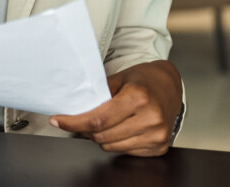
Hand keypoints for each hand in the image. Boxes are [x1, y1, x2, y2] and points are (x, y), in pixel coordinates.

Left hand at [50, 60, 182, 155]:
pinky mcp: (159, 147)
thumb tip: (75, 108)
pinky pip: (126, 151)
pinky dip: (115, 142)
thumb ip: (98, 94)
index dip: (74, 123)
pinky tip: (117, 129)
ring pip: (112, 147)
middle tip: (79, 120)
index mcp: (138, 97)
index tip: (59, 121)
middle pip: (103, 136)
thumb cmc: (143, 80)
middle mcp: (150, 118)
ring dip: (99, 137)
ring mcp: (157, 135)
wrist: (170, 85)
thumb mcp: (119, 78)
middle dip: (84, 130)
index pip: (98, 119)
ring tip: (101, 123)